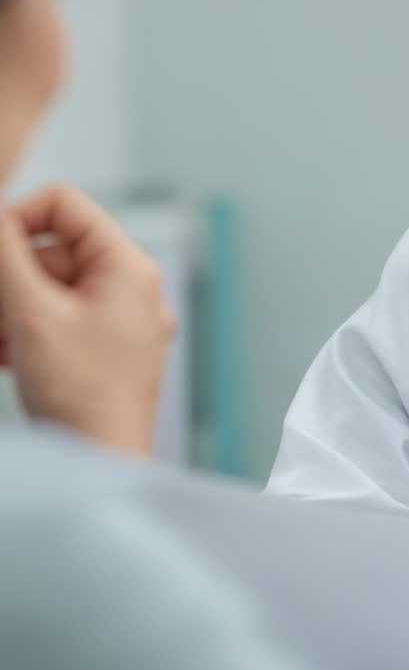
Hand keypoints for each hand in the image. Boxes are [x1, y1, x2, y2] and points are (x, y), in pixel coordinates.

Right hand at [0, 185, 176, 453]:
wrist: (100, 465)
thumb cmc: (80, 394)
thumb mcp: (30, 312)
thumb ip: (5, 255)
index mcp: (128, 266)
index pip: (65, 205)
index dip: (16, 217)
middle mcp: (134, 288)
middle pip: (54, 250)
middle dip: (8, 279)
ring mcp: (124, 322)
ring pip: (51, 290)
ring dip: (10, 309)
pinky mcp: (109, 353)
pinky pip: (60, 322)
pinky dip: (27, 332)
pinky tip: (5, 357)